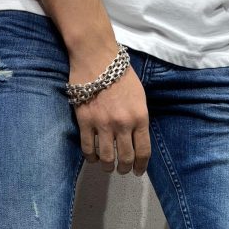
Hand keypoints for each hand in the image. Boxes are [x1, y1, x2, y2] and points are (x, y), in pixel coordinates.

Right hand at [69, 47, 150, 175]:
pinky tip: (94, 158)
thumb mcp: (139, 97)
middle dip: (125, 169)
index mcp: (140, 118)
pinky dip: (92, 158)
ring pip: (107, 158)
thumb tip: (135, 139)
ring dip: (108, 167)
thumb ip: (138, 119)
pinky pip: (88, 149)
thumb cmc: (120, 74)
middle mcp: (123, 125)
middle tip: (122, 170)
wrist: (96, 57)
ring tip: (108, 166)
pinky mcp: (85, 122)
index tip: (138, 171)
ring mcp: (103, 125)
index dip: (141, 166)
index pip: (143, 151)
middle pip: (126, 158)